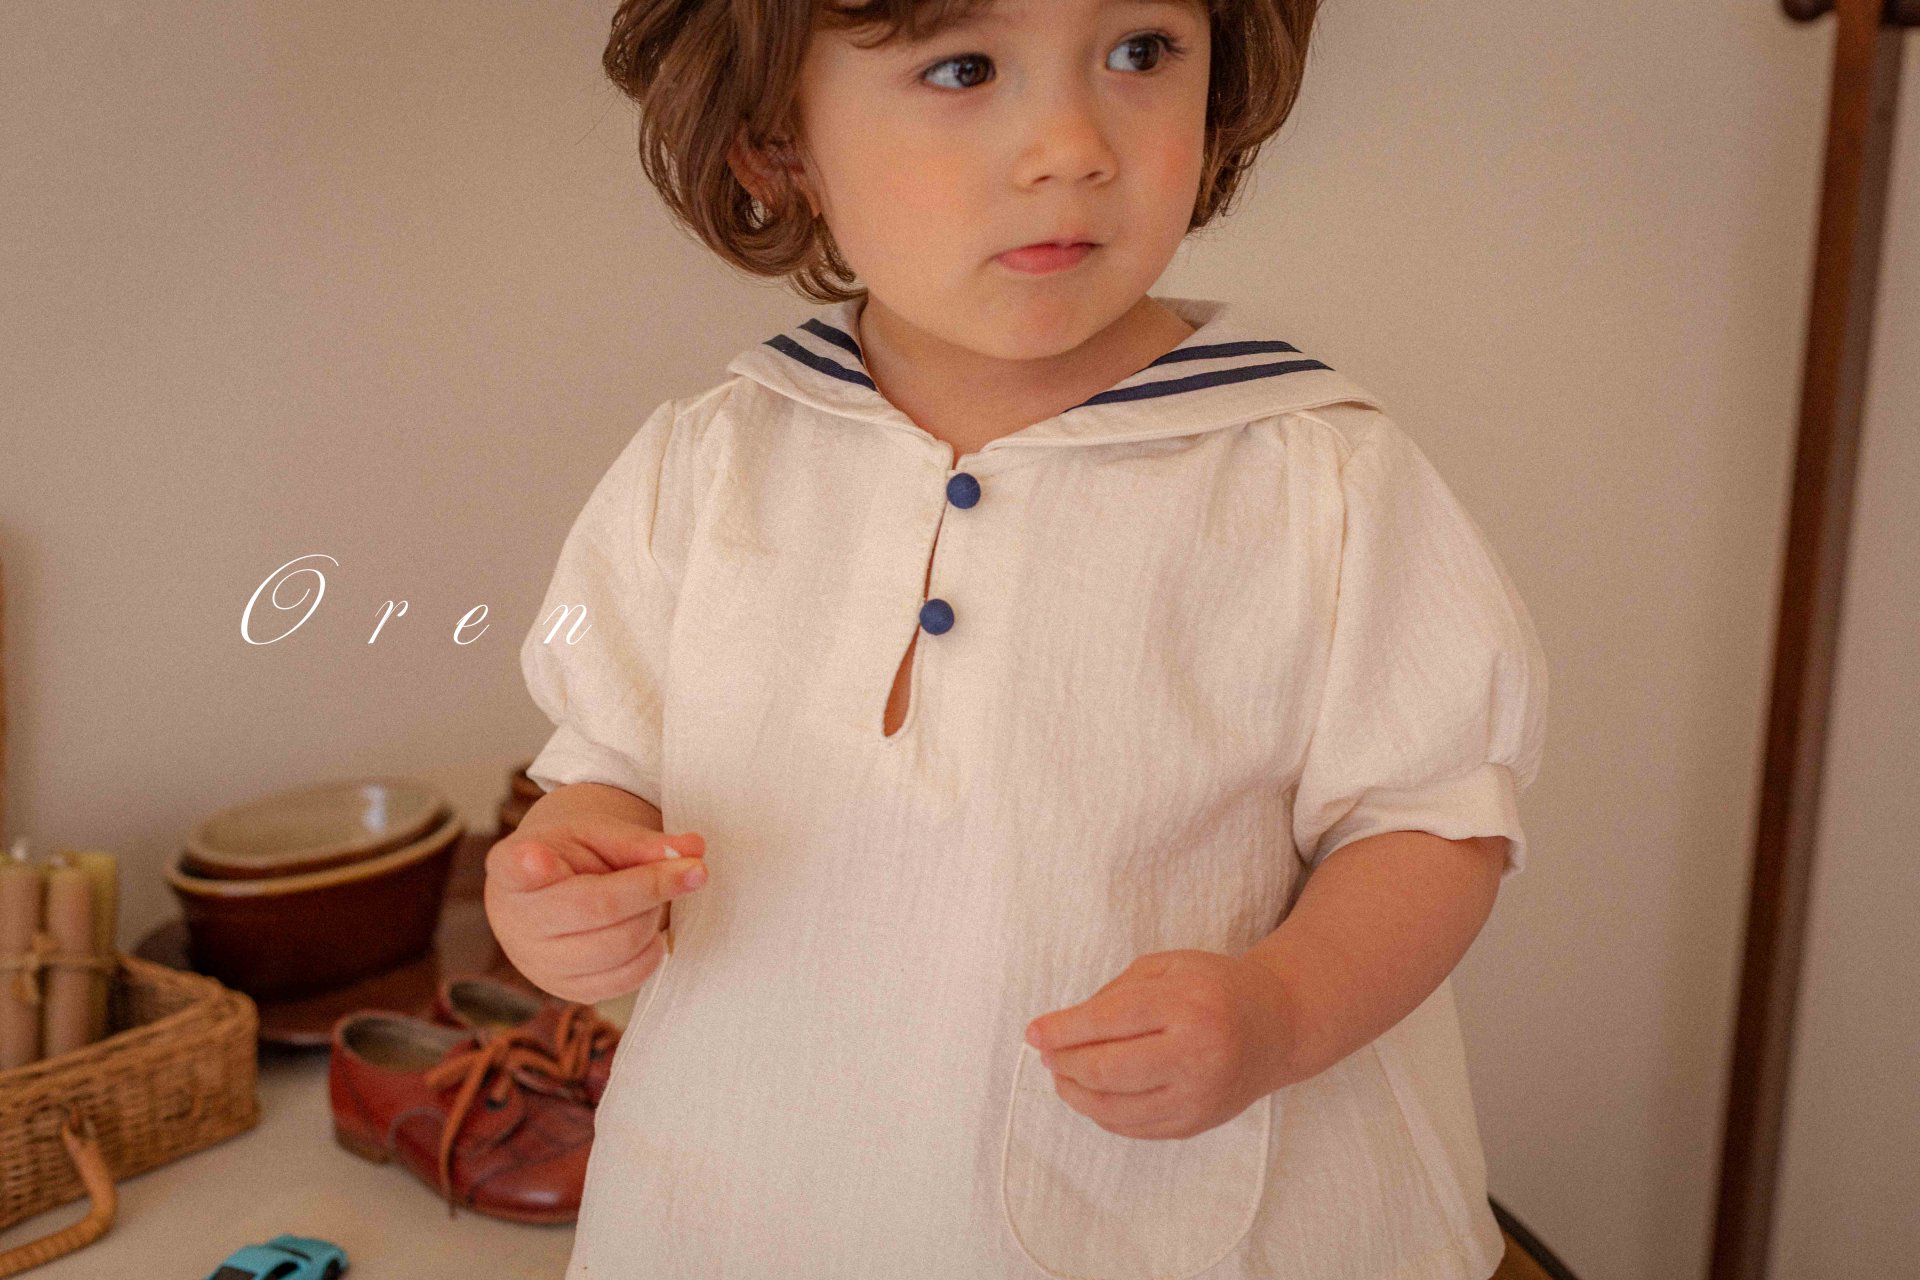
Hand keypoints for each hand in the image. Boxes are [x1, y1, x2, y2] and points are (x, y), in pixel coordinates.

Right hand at [483, 814, 706, 1004]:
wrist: (543, 897)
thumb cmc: (571, 858)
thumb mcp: (598, 835)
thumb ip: (643, 842)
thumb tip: (694, 848)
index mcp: (512, 866)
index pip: (515, 868)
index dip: (526, 866)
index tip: (535, 857)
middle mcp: (516, 921)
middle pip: (597, 909)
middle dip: (654, 889)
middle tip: (685, 871)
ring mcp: (538, 963)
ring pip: (618, 948)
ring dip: (654, 919)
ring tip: (653, 899)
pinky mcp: (566, 991)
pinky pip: (625, 979)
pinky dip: (651, 952)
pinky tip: (646, 926)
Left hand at [1022, 949, 1295, 1140]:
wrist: (1278, 1025)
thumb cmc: (1214, 987)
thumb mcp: (1166, 967)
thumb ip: (1114, 993)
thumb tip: (1061, 1030)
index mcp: (1187, 1005)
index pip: (1108, 1022)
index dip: (1061, 1030)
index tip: (1033, 1032)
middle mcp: (1195, 1055)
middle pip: (1106, 1070)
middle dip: (1064, 1063)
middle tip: (1047, 1053)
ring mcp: (1197, 1096)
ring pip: (1114, 1109)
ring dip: (1075, 1093)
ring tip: (1062, 1073)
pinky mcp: (1196, 1123)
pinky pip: (1133, 1128)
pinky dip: (1102, 1113)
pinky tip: (1091, 1093)